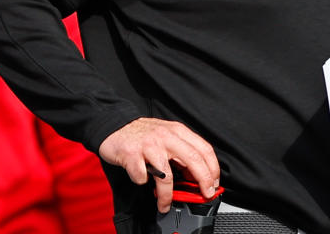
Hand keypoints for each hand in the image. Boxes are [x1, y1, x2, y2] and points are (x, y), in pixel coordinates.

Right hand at [98, 117, 219, 213]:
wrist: (115, 125)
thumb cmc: (143, 134)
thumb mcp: (167, 136)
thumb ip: (182, 152)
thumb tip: (196, 175)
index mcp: (177, 131)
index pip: (204, 149)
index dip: (213, 168)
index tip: (213, 183)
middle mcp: (166, 136)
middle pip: (192, 159)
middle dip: (203, 180)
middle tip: (204, 194)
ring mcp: (149, 145)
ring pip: (166, 174)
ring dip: (167, 195)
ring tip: (165, 204)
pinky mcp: (131, 154)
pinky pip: (141, 176)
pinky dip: (142, 182)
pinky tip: (142, 181)